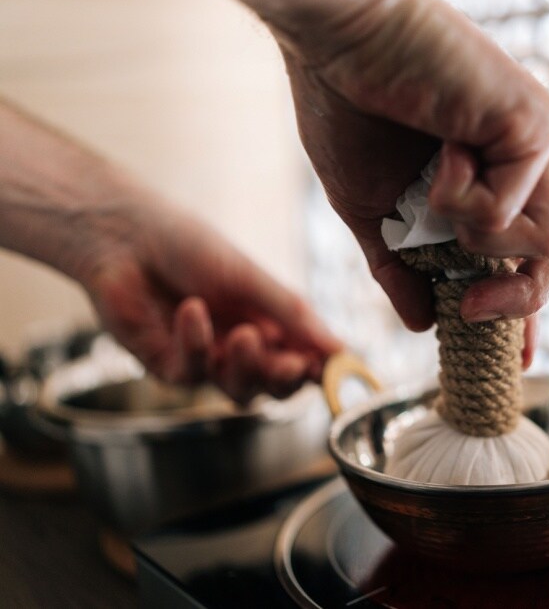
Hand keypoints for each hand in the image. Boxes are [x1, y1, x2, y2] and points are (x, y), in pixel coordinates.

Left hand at [76, 199, 342, 402]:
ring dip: (246, 367)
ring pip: (238, 390)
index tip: (330, 368)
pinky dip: (196, 343)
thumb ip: (295, 315)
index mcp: (268, 323)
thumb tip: (342, 348)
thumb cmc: (191, 247)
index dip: (318, 370)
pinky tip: (191, 311)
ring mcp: (205, 360)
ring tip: (244, 336)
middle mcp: (240, 347)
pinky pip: (192, 373)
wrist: (126, 236)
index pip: (303, 360)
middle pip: (274, 386)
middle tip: (293, 365)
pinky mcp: (167, 366)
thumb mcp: (252, 279)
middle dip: (284, 378)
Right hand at [238, 0, 548, 363]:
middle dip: (524, 301)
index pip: (536, 254)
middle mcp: (532, 160)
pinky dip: (463, 201)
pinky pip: (514, 211)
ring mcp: (541, 140)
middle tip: (468, 311)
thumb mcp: (373, 211)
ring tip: (437, 190)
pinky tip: (441, 148)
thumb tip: (421, 324)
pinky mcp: (537, 122)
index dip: (530, 307)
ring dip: (480, 241)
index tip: (518, 360)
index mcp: (500, 178)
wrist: (335, 43)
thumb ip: (401, 268)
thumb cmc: (349, 110)